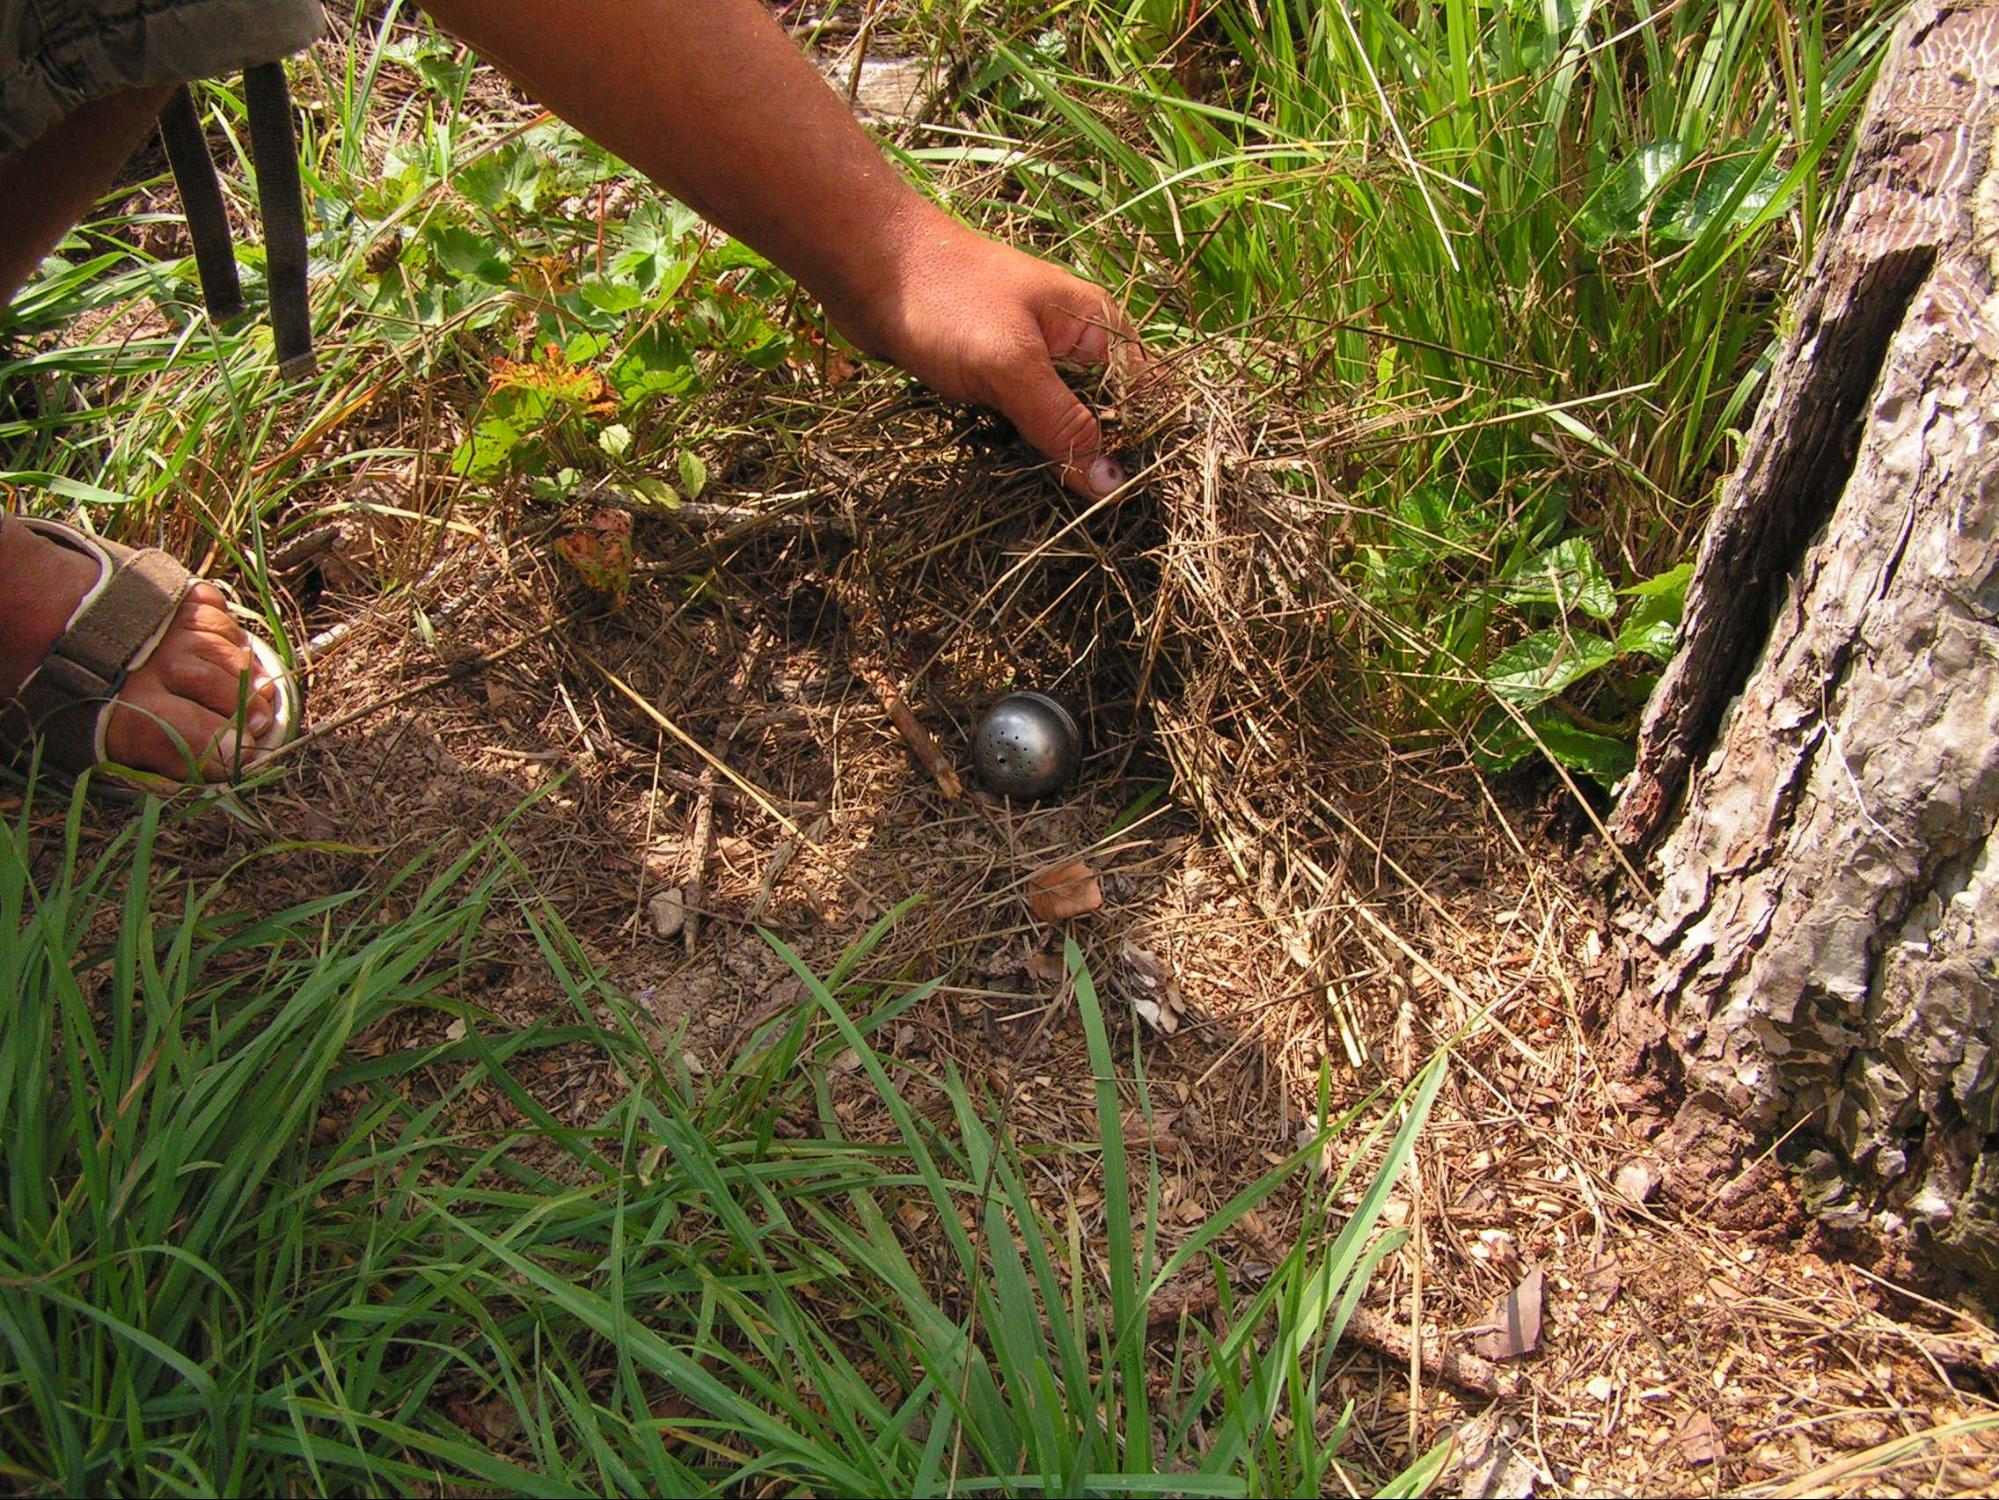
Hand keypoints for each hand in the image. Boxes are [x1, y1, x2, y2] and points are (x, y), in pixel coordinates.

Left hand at [829, 209, 1141, 500]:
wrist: (866, 264)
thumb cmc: (944, 299)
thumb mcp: (1010, 365)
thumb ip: (1062, 425)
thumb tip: (1112, 485)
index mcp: (1098, 327)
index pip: (1147, 399)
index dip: (1142, 449)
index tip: (1126, 501)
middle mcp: (1075, 346)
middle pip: (1107, 421)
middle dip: (1095, 464)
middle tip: (1085, 517)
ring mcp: (1034, 362)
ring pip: (1061, 428)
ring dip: (1053, 461)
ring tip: (1047, 501)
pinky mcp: (996, 378)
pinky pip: (1023, 425)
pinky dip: (1019, 449)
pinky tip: (1013, 476)